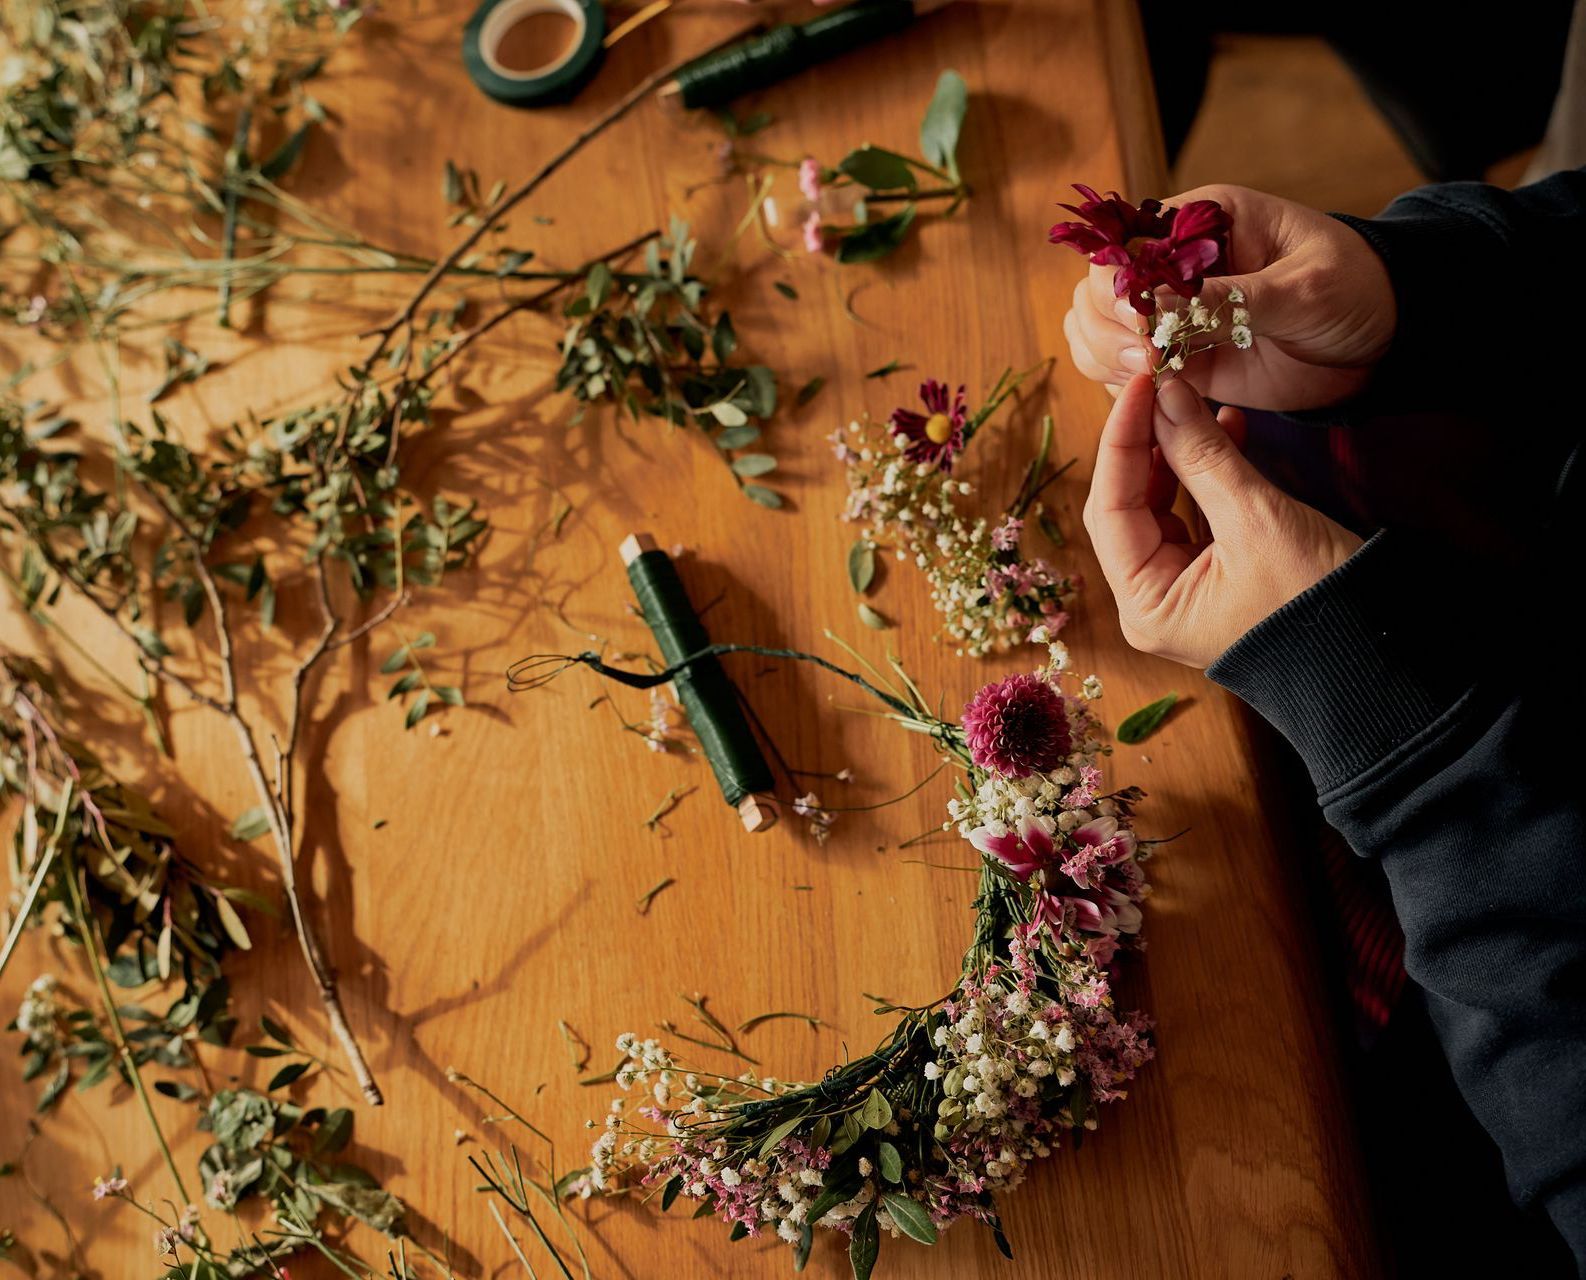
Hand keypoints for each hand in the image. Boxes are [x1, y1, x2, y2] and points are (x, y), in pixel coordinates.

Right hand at [1063, 184, 1397, 411]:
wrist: (1384, 339)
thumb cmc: (1355, 288)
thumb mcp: (1301, 287)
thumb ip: (1231, 296)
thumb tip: (1158, 303)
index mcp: (1200, 222)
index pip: (1123, 243)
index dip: (1116, 283)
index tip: (1141, 321)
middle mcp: (1173, 267)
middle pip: (1095, 289)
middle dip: (1107, 326)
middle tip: (1148, 358)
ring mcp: (1171, 315)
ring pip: (1094, 330)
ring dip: (1105, 356)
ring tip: (1151, 375)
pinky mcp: (1178, 359)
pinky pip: (1120, 371)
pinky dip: (1120, 386)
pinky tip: (1150, 395)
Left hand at [1084, 375, 1363, 667]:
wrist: (1381, 651)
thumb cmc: (1317, 601)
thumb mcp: (1258, 520)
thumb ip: (1204, 456)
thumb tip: (1167, 396)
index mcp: (1146, 605)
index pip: (1110, 508)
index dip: (1121, 441)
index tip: (1140, 385)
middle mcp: (1151, 601)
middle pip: (1126, 506)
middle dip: (1145, 444)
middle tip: (1162, 386)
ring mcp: (1179, 589)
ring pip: (1159, 504)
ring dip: (1178, 453)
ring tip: (1196, 402)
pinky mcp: (1211, 575)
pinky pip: (1194, 513)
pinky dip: (1206, 473)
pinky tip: (1225, 428)